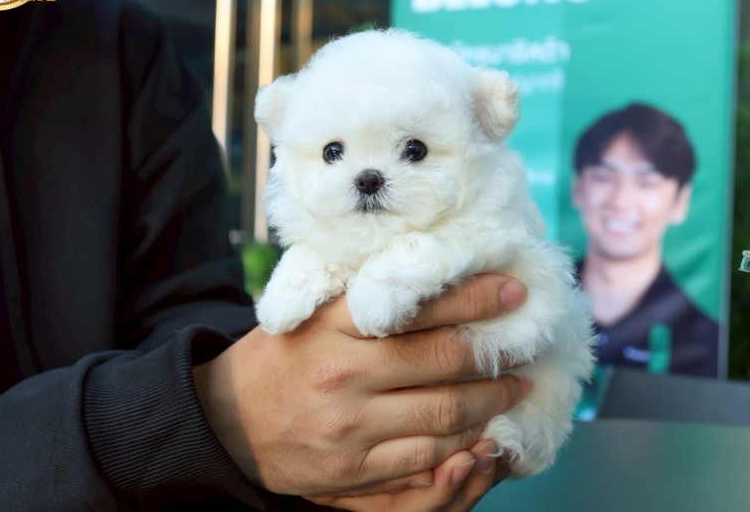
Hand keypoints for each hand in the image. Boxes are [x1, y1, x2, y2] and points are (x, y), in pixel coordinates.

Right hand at [192, 274, 528, 497]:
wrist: (225, 421)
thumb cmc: (282, 357)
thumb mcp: (314, 313)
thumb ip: (367, 299)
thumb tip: (437, 279)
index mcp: (334, 323)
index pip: (420, 306)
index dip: (475, 298)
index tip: (512, 291)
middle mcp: (343, 372)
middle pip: (443, 361)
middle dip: (495, 355)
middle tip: (524, 346)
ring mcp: (348, 426)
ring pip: (444, 414)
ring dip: (491, 401)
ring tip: (514, 388)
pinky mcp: (350, 470)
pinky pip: (424, 457)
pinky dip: (462, 445)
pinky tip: (481, 430)